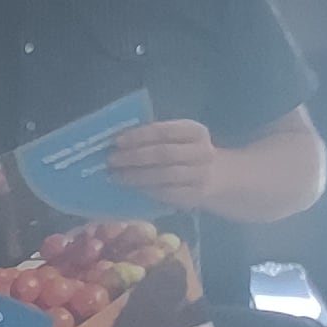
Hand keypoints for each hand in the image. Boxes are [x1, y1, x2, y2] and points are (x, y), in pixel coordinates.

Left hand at [104, 118, 220, 210]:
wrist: (215, 176)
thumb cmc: (184, 152)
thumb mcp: (176, 138)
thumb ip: (153, 137)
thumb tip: (116, 142)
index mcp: (195, 131)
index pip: (164, 131)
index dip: (139, 136)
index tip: (117, 141)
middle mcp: (203, 152)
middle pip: (164, 153)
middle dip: (134, 157)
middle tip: (111, 160)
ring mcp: (202, 175)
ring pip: (165, 175)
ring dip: (136, 176)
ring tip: (115, 176)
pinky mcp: (196, 196)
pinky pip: (168, 193)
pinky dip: (147, 189)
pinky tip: (132, 187)